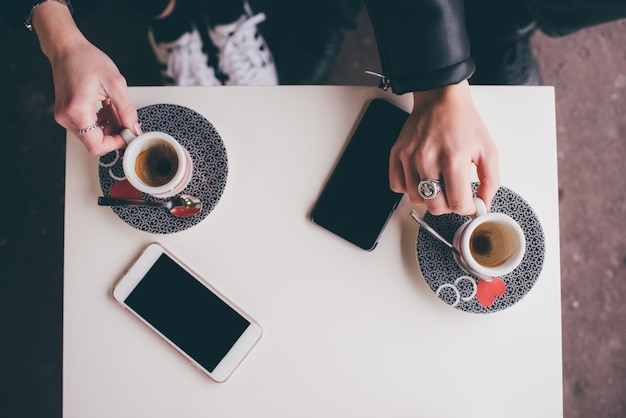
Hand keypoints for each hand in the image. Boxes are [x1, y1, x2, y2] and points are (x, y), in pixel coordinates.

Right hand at [49, 39, 139, 154]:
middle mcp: (66, 117)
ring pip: (93, 135)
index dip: (116, 144)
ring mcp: (65, 116)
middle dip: (114, 132)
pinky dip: (102, 121)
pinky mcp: (67, 114)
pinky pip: (88, 127)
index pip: (97, 146)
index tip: (129, 135)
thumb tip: (134, 129)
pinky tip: (106, 106)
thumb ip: (127, 110)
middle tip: (124, 117)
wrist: (67, 48)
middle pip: (95, 141)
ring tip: (113, 105)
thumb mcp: (115, 83)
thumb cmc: (86, 59)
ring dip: (109, 125)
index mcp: (76, 110)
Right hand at [388, 80, 499, 214]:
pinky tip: (421, 178)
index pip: (457, 203)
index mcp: (453, 158)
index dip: (467, 209)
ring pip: (416, 199)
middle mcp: (428, 158)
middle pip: (435, 206)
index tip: (469, 203)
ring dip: (428, 197)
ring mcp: (409, 157)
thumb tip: (484, 204)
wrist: (440, 99)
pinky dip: (409, 188)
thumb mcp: (487, 149)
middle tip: (454, 195)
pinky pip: (397, 187)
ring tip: (438, 184)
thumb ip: (491, 180)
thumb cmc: (463, 122)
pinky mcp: (397, 154)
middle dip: (448, 206)